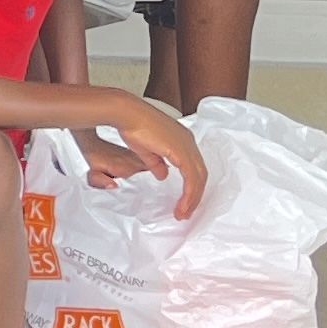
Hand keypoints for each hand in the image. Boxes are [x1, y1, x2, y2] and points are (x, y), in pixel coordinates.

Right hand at [85, 95, 205, 216]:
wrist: (126, 114)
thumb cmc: (132, 126)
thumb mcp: (146, 150)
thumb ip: (157, 164)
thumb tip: (163, 175)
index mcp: (182, 139)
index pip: (194, 168)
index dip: (191, 187)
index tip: (183, 202)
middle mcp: (188, 141)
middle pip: (200, 175)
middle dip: (194, 196)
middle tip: (185, 212)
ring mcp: (187, 145)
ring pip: (199, 179)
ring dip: (192, 199)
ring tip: (182, 213)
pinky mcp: (181, 152)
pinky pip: (192, 178)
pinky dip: (189, 194)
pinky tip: (182, 205)